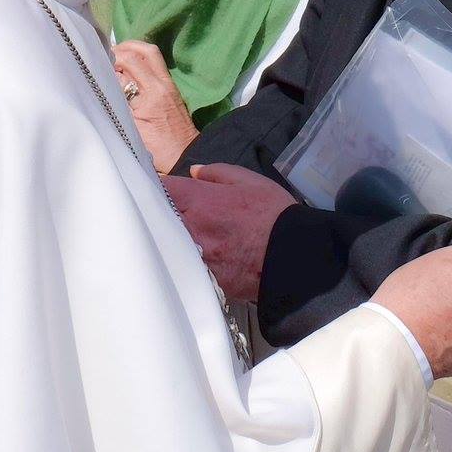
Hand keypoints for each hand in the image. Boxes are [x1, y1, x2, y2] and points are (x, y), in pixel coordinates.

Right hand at [113, 40, 196, 172]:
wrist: (184, 156)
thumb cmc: (156, 148)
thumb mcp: (131, 127)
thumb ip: (118, 99)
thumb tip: (106, 77)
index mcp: (153, 91)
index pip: (130, 61)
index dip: (112, 58)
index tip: (98, 62)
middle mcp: (163, 82)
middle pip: (145, 50)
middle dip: (123, 48)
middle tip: (106, 55)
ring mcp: (169, 84)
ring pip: (152, 54)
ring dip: (133, 51)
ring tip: (115, 59)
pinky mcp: (170, 88)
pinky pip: (155, 64)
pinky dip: (140, 61)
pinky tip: (126, 70)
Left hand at [162, 163, 297, 301]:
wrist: (294, 256)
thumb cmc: (274, 214)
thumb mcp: (250, 181)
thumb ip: (217, 173)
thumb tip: (194, 172)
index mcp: (199, 200)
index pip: (161, 188)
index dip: (158, 186)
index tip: (162, 188)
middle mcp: (190, 228)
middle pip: (157, 218)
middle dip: (161, 213)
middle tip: (173, 212)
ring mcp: (194, 256)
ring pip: (168, 244)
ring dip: (171, 237)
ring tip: (187, 236)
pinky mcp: (202, 278)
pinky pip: (185, 265)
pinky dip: (188, 260)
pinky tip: (198, 258)